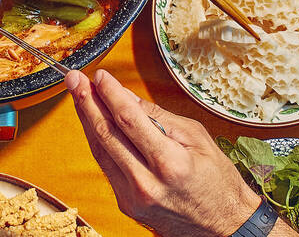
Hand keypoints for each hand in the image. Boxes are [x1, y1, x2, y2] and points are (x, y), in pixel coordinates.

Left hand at [65, 69, 259, 236]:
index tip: (99, 76)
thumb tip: (124, 96)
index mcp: (169, 163)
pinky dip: (98, 141)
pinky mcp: (126, 204)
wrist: (223, 226)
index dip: (110, 94)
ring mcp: (133, 197)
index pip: (128, 119)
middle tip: (74, 79)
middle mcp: (147, 183)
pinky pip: (106, 165)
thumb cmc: (217, 181)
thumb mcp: (195, 138)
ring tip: (79, 94)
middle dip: (86, 102)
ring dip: (86, 119)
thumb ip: (157, 116)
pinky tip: (93, 122)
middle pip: (106, 134)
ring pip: (100, 150)